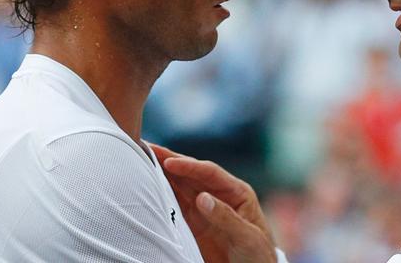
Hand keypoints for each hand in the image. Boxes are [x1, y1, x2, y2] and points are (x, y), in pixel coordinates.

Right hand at [150, 145, 276, 262]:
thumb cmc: (258, 255)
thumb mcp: (247, 236)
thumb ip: (226, 217)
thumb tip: (202, 198)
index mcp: (236, 192)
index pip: (210, 172)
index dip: (189, 166)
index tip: (169, 162)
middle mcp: (218, 195)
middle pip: (191, 174)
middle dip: (170, 161)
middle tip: (148, 147)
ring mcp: (204, 209)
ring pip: (180, 187)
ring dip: (162, 174)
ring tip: (142, 160)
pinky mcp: (193, 224)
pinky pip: (175, 206)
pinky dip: (161, 196)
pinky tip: (148, 187)